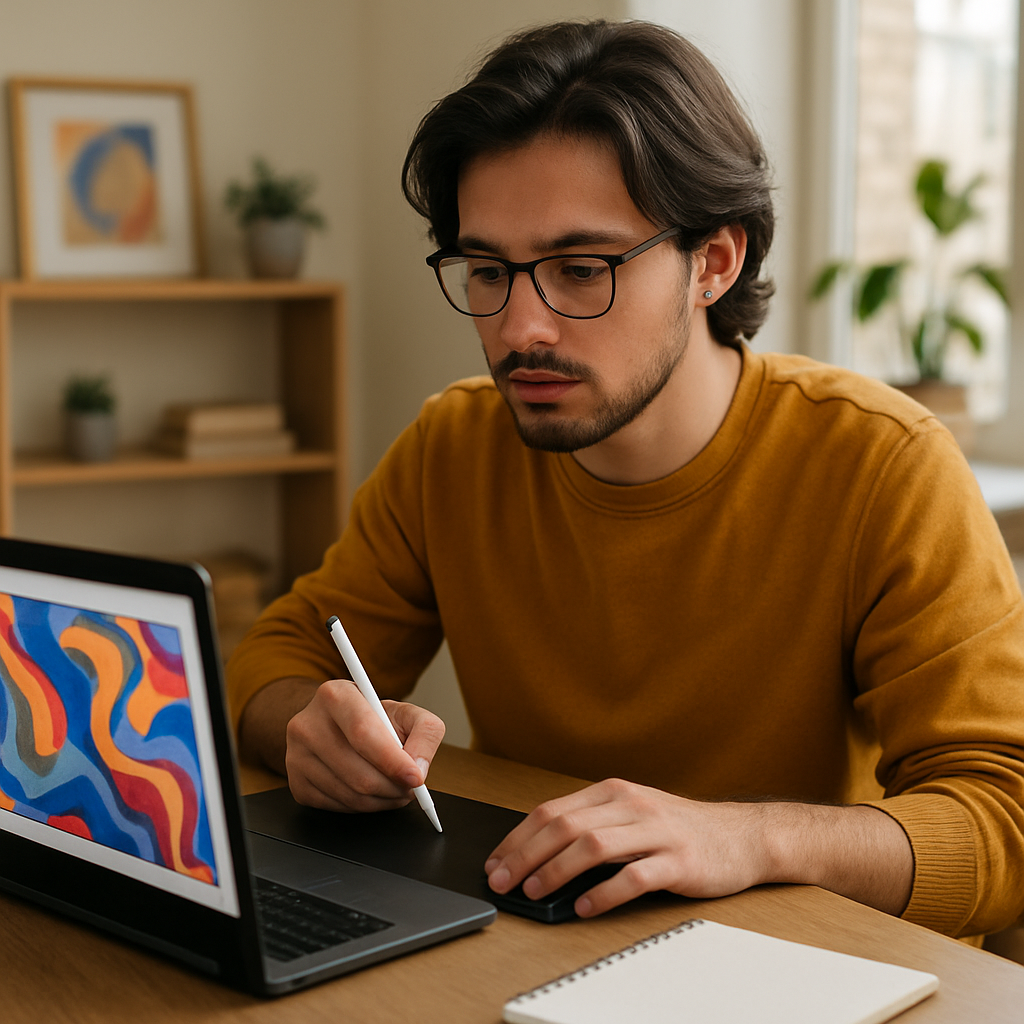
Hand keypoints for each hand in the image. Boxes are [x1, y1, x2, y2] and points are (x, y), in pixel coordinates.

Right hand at [284, 678, 445, 811]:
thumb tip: (419, 768)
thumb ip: (425, 732)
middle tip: (411, 788)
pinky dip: (363, 807)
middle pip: (358, 772)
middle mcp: (308, 724)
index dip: (392, 760)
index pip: (362, 732)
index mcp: (335, 695)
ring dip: (382, 800)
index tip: (416, 778)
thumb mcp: (405, 713)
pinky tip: (372, 792)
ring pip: (350, 794)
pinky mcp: (295, 783)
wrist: (336, 725)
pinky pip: (337, 808)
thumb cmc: (373, 719)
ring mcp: (296, 755)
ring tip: (395, 788)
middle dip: (394, 788)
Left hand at [484, 778, 773, 917]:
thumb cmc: (679, 829)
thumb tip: (536, 855)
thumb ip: (591, 826)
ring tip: (536, 892)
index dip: (518, 837)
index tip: (495, 862)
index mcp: (612, 792)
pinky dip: (604, 893)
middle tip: (503, 881)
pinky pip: (634, 876)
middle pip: (565, 826)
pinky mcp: (678, 860)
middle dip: (526, 855)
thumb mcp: (631, 814)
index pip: (551, 810)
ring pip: (593, 845)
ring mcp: (656, 830)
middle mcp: (631, 804)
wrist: (741, 836)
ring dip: (557, 870)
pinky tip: (584, 907)